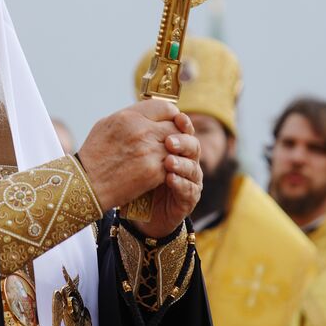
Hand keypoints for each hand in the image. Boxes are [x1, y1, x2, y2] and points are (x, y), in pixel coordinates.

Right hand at [77, 99, 195, 208]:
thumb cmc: (94, 155)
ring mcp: (150, 151)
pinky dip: (168, 167)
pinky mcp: (155, 171)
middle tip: (169, 142)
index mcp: (130, 117)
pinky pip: (173, 164)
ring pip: (177, 146)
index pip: (166, 107)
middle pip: (175, 126)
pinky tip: (158, 170)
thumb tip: (148, 114)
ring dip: (173, 152)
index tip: (168, 122)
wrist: (87, 184)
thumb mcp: (106, 125)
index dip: (171, 115)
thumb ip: (131, 117)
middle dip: (174, 134)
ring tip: (162, 157)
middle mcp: (142, 131)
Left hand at [141, 119, 202, 237]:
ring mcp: (189, 181)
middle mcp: (186, 161)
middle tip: (169, 142)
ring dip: (181, 164)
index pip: (183, 130)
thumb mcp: (135, 156)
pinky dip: (180, 184)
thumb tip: (133, 113)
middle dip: (182, 142)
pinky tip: (171, 179)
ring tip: (169, 162)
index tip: (177, 117)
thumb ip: (139, 138)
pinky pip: (189, 190)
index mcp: (176, 147)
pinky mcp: (188, 200)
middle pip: (192, 146)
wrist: (139, 212)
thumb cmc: (136, 179)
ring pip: (192, 168)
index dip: (183, 123)